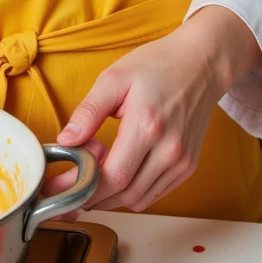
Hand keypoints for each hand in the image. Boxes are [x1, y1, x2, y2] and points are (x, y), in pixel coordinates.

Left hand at [56, 5, 261, 212]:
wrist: (202, 63)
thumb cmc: (159, 65)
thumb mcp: (114, 79)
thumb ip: (88, 112)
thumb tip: (66, 141)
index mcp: (147, 125)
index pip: (112, 177)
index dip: (82, 189)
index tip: (59, 190)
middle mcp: (169, 149)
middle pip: (124, 194)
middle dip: (91, 197)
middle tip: (69, 186)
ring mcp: (181, 161)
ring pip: (138, 199)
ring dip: (111, 197)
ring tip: (95, 173)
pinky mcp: (188, 166)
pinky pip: (154, 194)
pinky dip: (132, 192)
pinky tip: (119, 173)